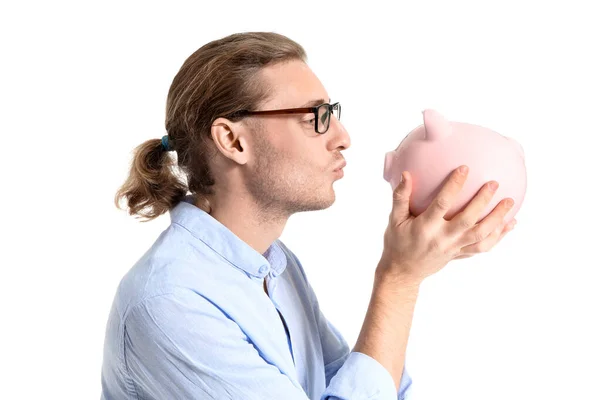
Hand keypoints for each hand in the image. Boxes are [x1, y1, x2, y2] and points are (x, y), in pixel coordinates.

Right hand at [378, 166, 515, 283]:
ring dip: (497, 219)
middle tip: (494, 183)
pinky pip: (483, 247)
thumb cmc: (397, 241)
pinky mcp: (460, 254)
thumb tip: (406, 174)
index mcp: (425, 227)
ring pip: (480, 235)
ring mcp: (453, 248)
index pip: (442, 204)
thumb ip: (400, 197)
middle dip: (482, 202)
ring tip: (509, 201)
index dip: (453, 186)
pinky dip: (498, 236)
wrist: (403, 272)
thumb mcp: (394, 219)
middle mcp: (442, 238)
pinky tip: (510, 223)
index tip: (464, 168)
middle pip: (467, 220)